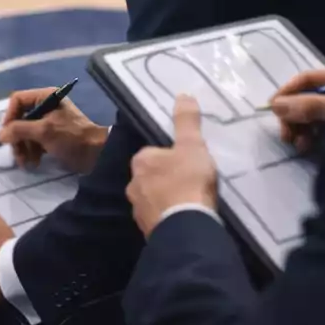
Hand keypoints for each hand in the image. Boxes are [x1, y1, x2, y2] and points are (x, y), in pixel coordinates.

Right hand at [0, 87, 107, 173]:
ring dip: (23, 147)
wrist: (98, 154)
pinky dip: (32, 151)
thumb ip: (19, 130)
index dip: (9, 116)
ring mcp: (49, 122)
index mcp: (45, 96)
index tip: (7, 134)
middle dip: (17, 138)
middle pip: (20, 118)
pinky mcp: (52, 136)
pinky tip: (34, 163)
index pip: (17, 100)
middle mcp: (46, 106)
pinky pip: (34, 141)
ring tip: (26, 163)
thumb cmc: (71, 137)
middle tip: (16, 154)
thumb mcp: (43, 132)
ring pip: (26, 132)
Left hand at [126, 95, 218, 237]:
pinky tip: (185, 219)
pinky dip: (169, 217)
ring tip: (190, 203)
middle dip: (167, 179)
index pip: (154, 153)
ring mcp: (138, 209)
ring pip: (154, 198)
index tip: (188, 162)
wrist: (186, 227)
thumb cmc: (187, 181)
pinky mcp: (147, 230)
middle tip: (191, 183)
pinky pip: (159, 218)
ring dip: (168, 199)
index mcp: (140, 161)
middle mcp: (132, 184)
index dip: (172, 156)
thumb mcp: (192, 146)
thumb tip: (183, 94)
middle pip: (152, 176)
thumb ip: (186, 121)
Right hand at [270, 66, 324, 153]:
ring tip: (299, 145)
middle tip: (286, 135)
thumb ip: (310, 106)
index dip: (288, 91)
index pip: (308, 79)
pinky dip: (312, 139)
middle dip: (293, 116)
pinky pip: (323, 132)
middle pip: (308, 99)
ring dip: (301, 129)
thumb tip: (276, 105)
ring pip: (314, 118)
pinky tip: (308, 148)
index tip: (273, 109)